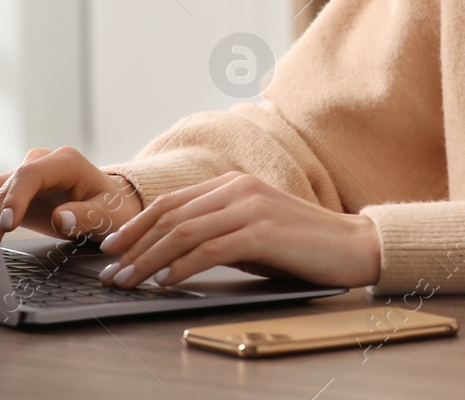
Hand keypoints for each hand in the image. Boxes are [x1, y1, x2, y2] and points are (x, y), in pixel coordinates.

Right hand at [0, 146, 142, 239]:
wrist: (112, 204)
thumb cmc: (113, 207)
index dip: (15, 198)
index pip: (30, 175)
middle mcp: (41, 163)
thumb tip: (60, 219)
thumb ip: (87, 216)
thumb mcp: (110, 214)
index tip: (7, 224)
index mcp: (65, 162)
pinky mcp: (16, 191)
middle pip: (7, 185)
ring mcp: (26, 175)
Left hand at [95, 171, 380, 289]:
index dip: (137, 224)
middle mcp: (238, 188)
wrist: (353, 245)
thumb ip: (217, 231)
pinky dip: (180, 266)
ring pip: (184, 232)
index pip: (172, 202)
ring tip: (129, 280)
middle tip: (112, 270)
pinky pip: (210, 249)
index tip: (113, 247)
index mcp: (233, 183)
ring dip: (149, 259)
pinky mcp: (263, 231)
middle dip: (134, 244)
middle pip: (171, 215)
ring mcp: (251, 207)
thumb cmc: (302, 244)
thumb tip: (172, 253)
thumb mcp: (252, 231)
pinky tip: (164, 282)